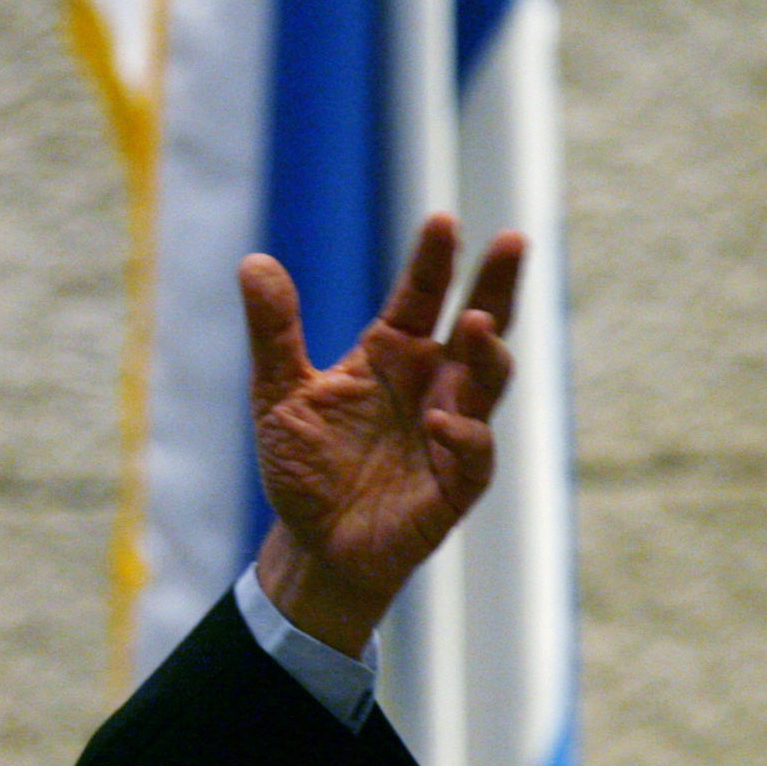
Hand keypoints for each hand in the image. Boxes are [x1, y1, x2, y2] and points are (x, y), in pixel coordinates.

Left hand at [243, 214, 521, 656]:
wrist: (313, 546)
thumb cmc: (306, 467)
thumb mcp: (278, 395)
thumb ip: (274, 332)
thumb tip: (253, 261)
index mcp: (394, 355)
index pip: (421, 296)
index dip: (433, 260)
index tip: (442, 220)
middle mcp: (433, 384)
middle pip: (480, 324)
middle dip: (498, 283)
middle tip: (512, 240)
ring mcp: (451, 431)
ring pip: (487, 382)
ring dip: (486, 353)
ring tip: (477, 322)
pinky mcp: (455, 483)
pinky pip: (472, 454)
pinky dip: (462, 436)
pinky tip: (440, 423)